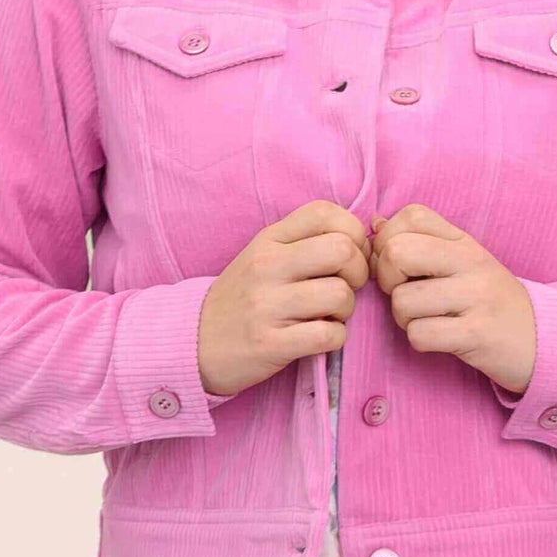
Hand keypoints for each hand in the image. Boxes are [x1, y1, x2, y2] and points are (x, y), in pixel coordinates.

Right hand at [197, 200, 372, 396]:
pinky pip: (329, 335)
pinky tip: (320, 337)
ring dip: (346, 310)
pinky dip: (335, 338)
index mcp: (269, 239)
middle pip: (342, 250)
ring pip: (340, 294)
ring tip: (327, 315)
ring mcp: (266, 305)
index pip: (325, 212)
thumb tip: (364, 241)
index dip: (352, 231)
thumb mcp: (264, 256)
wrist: (192, 341)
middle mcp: (267, 265)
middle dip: (358, 272)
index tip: (348, 255)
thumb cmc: (242, 297)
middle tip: (345, 287)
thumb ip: (306, 242)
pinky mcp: (270, 344)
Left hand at [368, 203, 535, 395]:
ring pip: (403, 300)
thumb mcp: (462, 262)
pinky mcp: (477, 333)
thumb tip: (375, 224)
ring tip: (427, 320)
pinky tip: (439, 339)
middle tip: (404, 294)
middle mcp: (472, 261)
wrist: (543, 339)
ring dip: (403, 319)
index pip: (412, 216)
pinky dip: (420, 341)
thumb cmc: (490, 301)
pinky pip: (420, 334)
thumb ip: (421, 242)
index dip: (389, 241)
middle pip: (398, 253)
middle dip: (387, 279)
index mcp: (464, 241)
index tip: (400, 266)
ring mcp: (477, 296)